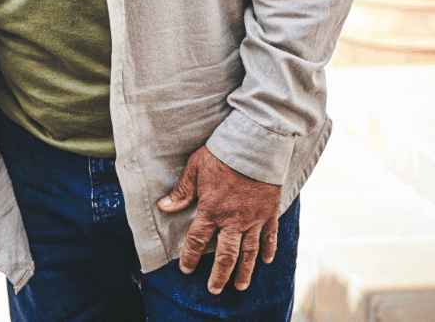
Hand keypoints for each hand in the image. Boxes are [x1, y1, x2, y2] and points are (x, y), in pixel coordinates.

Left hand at [156, 146, 280, 294]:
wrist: (254, 146)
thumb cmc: (221, 154)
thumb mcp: (195, 169)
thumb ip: (182, 191)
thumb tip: (164, 206)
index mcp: (211, 210)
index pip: (198, 240)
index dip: (191, 257)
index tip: (187, 269)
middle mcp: (233, 220)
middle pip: (225, 255)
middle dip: (219, 275)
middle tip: (214, 289)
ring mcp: (253, 219)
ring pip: (249, 252)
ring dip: (244, 271)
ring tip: (240, 286)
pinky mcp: (269, 212)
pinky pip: (270, 236)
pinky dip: (269, 249)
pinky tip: (266, 261)